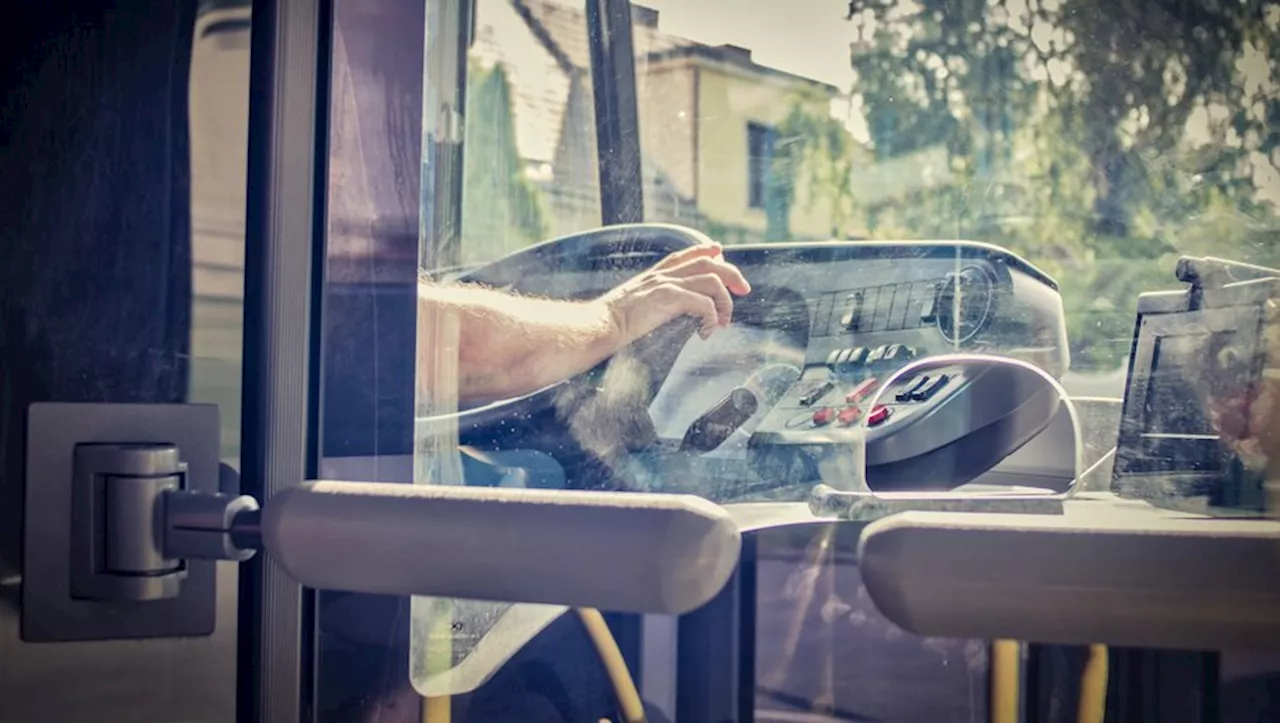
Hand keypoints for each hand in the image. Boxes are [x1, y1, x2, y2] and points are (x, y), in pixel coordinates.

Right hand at [599, 242, 751, 343]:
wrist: (599, 326)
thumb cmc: (611, 323)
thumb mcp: (632, 303)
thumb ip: (650, 300)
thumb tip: (664, 311)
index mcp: (655, 275)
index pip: (686, 254)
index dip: (706, 250)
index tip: (721, 252)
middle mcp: (663, 275)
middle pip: (709, 263)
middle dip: (732, 274)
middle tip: (743, 290)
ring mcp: (666, 284)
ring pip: (712, 281)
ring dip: (725, 302)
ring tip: (722, 322)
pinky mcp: (668, 298)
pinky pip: (704, 303)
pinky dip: (712, 318)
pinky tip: (706, 332)